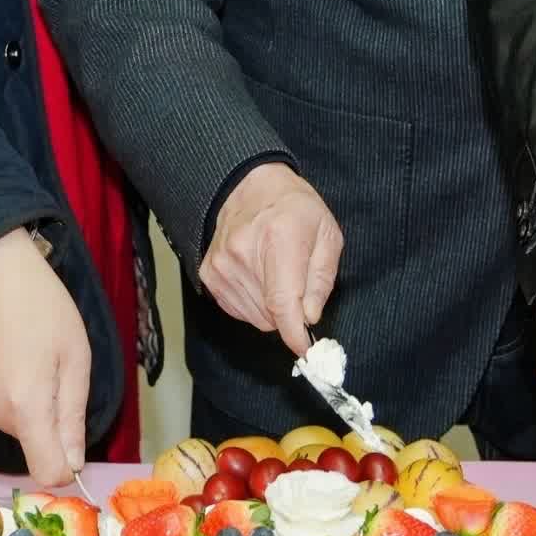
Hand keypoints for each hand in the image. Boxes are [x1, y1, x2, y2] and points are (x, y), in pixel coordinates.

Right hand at [0, 225, 91, 486]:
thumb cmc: (42, 306)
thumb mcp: (76, 356)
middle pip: (34, 445)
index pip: (47, 471)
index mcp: (25, 406)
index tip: (75, 440)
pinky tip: (9, 361)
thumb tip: (74, 465)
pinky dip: (9, 398)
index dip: (67, 466)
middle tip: (53, 372)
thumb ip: (73, 416)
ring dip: (29, 406)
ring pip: (16, 428)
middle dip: (50, 420)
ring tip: (29, 360)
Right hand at [199, 160, 341, 355]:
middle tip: (297, 284)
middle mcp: (243, 253)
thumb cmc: (295, 209)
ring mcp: (221, 264)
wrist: (250, 186)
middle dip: (290, 313)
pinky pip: (238, 310)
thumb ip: (321, 279)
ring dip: (271, 309)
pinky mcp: (208, 274)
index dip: (295, 333)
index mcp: (278, 238)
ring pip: (255, 318)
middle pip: (270, 316)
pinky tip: (258, 277)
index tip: (305, 349)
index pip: (282, 302)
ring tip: (275, 274)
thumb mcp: (327, 234)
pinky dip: (253, 303)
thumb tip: (310, 317)